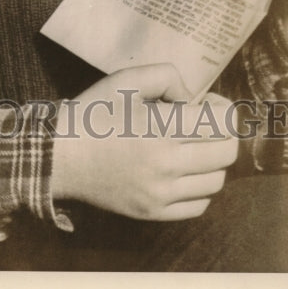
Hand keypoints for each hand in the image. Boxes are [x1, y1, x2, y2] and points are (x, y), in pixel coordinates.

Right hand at [51, 64, 238, 220]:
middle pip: (227, 153)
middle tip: (203, 123)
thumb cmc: (93, 113)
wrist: (60, 155)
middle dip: (223, 133)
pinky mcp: (154, 212)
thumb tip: (192, 98)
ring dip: (212, 160)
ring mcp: (161, 193)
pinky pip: (199, 205)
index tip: (206, 104)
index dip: (222, 109)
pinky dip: (199, 188)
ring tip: (192, 147)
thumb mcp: (125, 80)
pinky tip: (182, 172)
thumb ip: (165, 76)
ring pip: (217, 181)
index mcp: (161, 128)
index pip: (222, 123)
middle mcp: (166, 164)